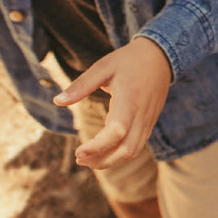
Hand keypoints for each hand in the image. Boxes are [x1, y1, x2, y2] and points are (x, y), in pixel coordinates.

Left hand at [54, 37, 172, 168]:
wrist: (160, 56)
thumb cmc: (129, 60)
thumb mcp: (103, 66)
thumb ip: (81, 85)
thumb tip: (57, 101)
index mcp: (130, 99)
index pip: (117, 132)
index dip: (97, 147)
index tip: (78, 152)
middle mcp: (141, 114)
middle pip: (126, 149)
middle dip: (102, 160)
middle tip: (79, 158)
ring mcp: (148, 120)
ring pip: (133, 151)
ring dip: (111, 161)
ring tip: (89, 159)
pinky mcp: (149, 123)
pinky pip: (137, 146)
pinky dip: (120, 155)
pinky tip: (104, 151)